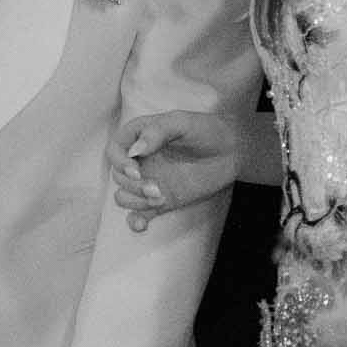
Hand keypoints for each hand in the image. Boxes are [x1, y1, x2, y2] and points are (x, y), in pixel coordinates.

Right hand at [108, 109, 239, 231]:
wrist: (232, 151)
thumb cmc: (206, 130)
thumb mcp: (182, 122)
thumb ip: (158, 131)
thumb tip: (135, 151)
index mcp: (140, 137)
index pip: (114, 150)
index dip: (119, 162)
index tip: (135, 170)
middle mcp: (141, 160)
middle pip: (118, 177)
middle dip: (133, 186)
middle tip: (157, 188)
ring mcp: (150, 181)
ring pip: (124, 196)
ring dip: (136, 201)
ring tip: (160, 199)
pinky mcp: (162, 200)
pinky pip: (140, 214)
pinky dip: (136, 221)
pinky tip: (143, 225)